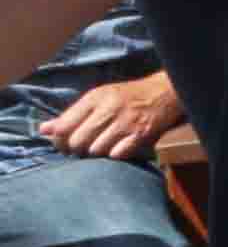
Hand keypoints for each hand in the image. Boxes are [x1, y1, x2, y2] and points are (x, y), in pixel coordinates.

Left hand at [38, 73, 177, 158]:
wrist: (165, 91)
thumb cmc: (127, 96)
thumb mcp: (98, 98)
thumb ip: (71, 115)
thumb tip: (43, 130)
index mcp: (95, 98)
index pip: (63, 127)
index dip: (59, 141)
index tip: (65, 144)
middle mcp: (109, 108)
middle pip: (78, 142)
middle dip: (78, 149)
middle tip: (85, 147)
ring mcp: (126, 122)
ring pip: (96, 150)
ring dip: (97, 153)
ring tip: (103, 146)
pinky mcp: (142, 134)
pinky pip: (117, 154)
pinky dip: (115, 155)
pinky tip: (118, 148)